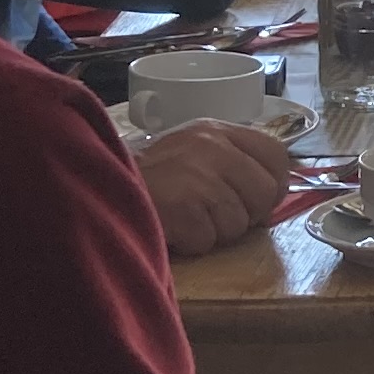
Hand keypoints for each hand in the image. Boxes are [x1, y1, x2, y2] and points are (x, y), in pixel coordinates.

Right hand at [133, 117, 295, 254]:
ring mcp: (198, 174)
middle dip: (246, 214)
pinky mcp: (183, 205)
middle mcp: (212, 146)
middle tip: (213, 215)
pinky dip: (190, 242)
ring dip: (213, 231)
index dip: (273, 185)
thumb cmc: (151, 177)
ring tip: (184, 217)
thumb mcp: (194, 152)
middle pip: (266, 193)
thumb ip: (233, 163)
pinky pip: (207, 240)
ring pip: (238, 223)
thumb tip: (272, 192)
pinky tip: (171, 226)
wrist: (96, 185)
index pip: (277, 155)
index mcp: (218, 131)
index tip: (255, 201)